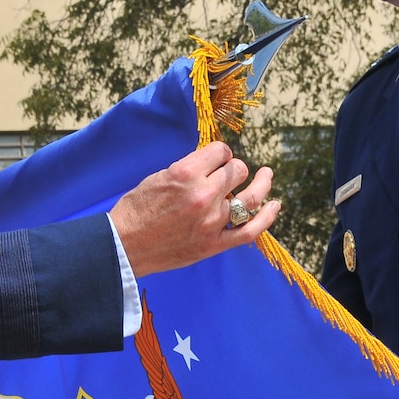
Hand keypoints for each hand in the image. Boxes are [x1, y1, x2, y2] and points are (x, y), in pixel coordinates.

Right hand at [108, 141, 278, 277]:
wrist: (124, 247)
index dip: (220, 153)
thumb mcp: (158, 177)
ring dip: (262, 183)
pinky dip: (266, 217)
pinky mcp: (215, 244)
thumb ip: (188, 169)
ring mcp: (212, 221)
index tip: (215, 159)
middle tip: (224, 174)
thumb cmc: (136, 210)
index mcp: (186, 174)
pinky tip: (275, 205)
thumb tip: (212, 165)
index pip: (221, 151)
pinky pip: (250, 230)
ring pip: (250, 196)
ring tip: (267, 176)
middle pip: (237, 170)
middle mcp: (203, 195)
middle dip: (233, 168)